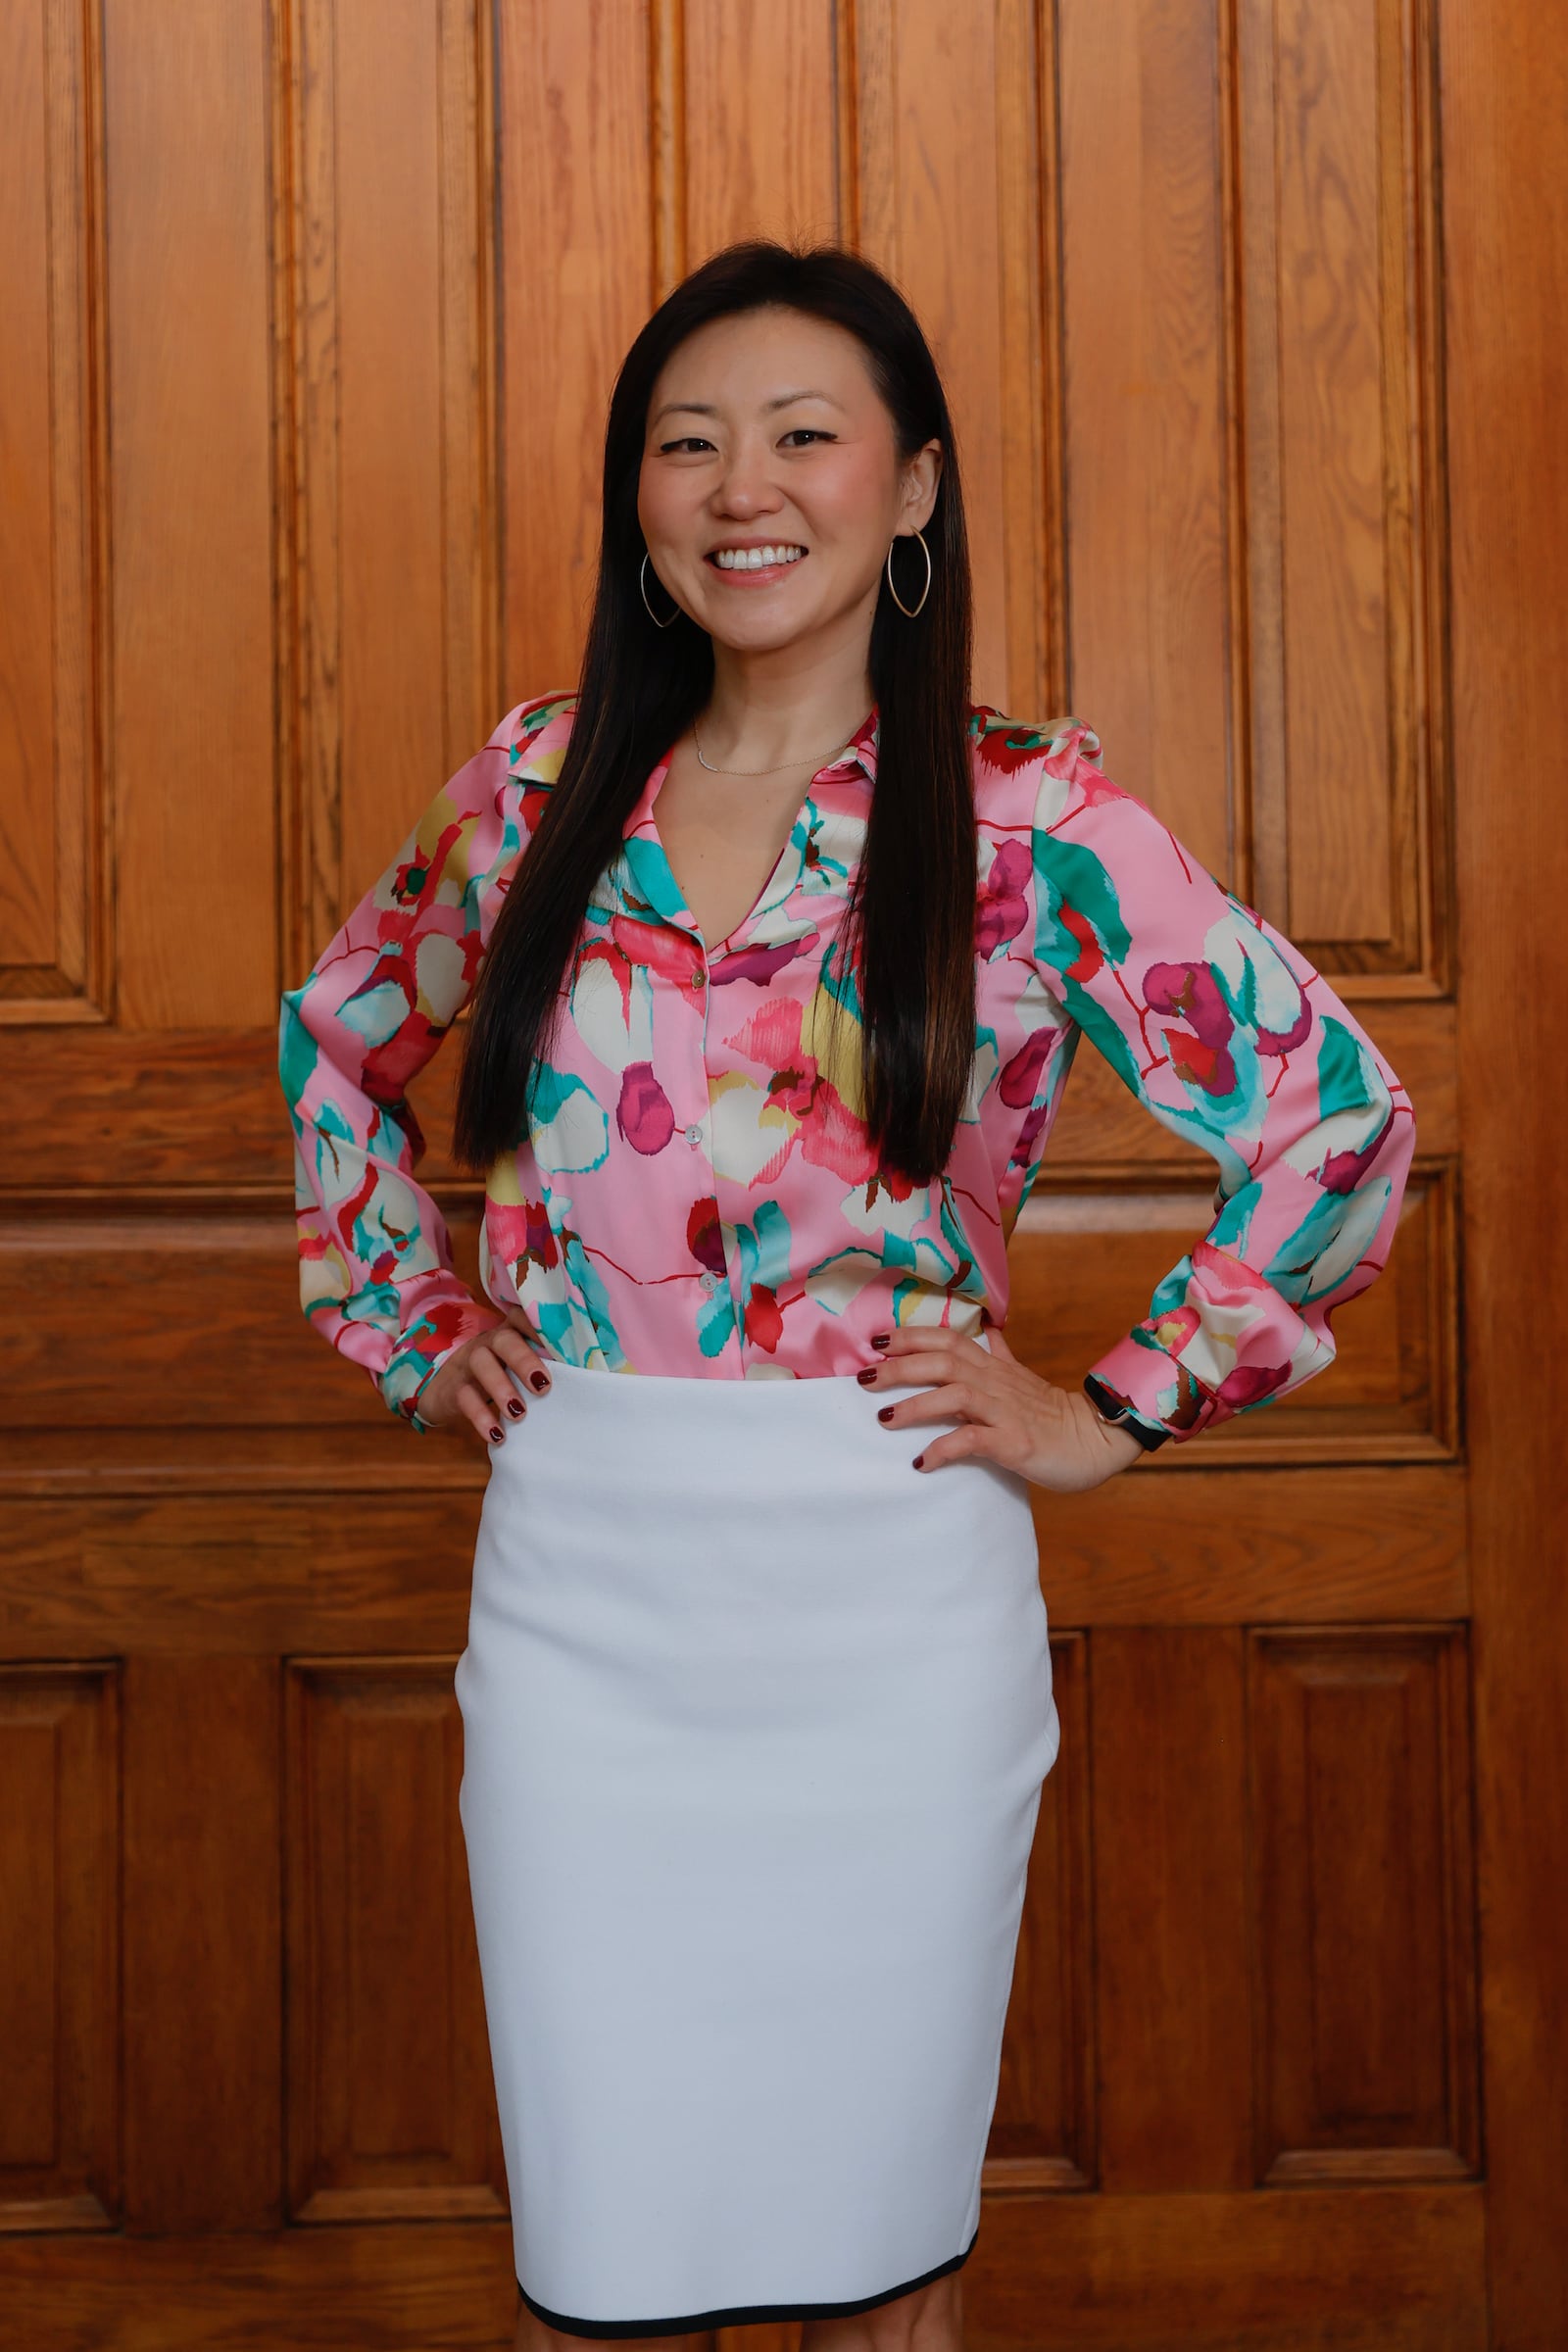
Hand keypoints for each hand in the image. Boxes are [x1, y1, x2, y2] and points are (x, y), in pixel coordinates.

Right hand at [416, 1307, 553, 1444]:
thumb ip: (548, 1365)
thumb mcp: (519, 1366)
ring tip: (519, 1413)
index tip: (563, 1345)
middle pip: (504, 1340)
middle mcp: (490, 1342)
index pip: (524, 1318)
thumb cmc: (501, 1376)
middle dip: (524, 1361)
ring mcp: (469, 1362)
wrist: (448, 1391)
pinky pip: (465, 1398)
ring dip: (502, 1388)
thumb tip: (596, 1375)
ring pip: (481, 1364)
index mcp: (511, 1332)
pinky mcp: (454, 1388)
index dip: (541, 1327)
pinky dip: (481, 1418)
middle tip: (543, 1386)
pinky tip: (498, 1434)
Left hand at [859, 1321, 1148, 1490]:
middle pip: (943, 1362)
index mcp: (995, 1367)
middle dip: (899, 1367)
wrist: (1096, 1441)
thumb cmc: (1054, 1415)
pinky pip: (973, 1441)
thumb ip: (1001, 1355)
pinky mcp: (1014, 1442)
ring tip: (884, 1419)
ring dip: (915, 1405)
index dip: (912, 1336)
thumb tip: (989, 1329)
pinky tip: (922, 1462)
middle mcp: (997, 1383)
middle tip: (863, 1378)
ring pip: (955, 1395)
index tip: (877, 1341)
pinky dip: (944, 1449)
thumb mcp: (1023, 1378)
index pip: (949, 1339)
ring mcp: (1006, 1412)